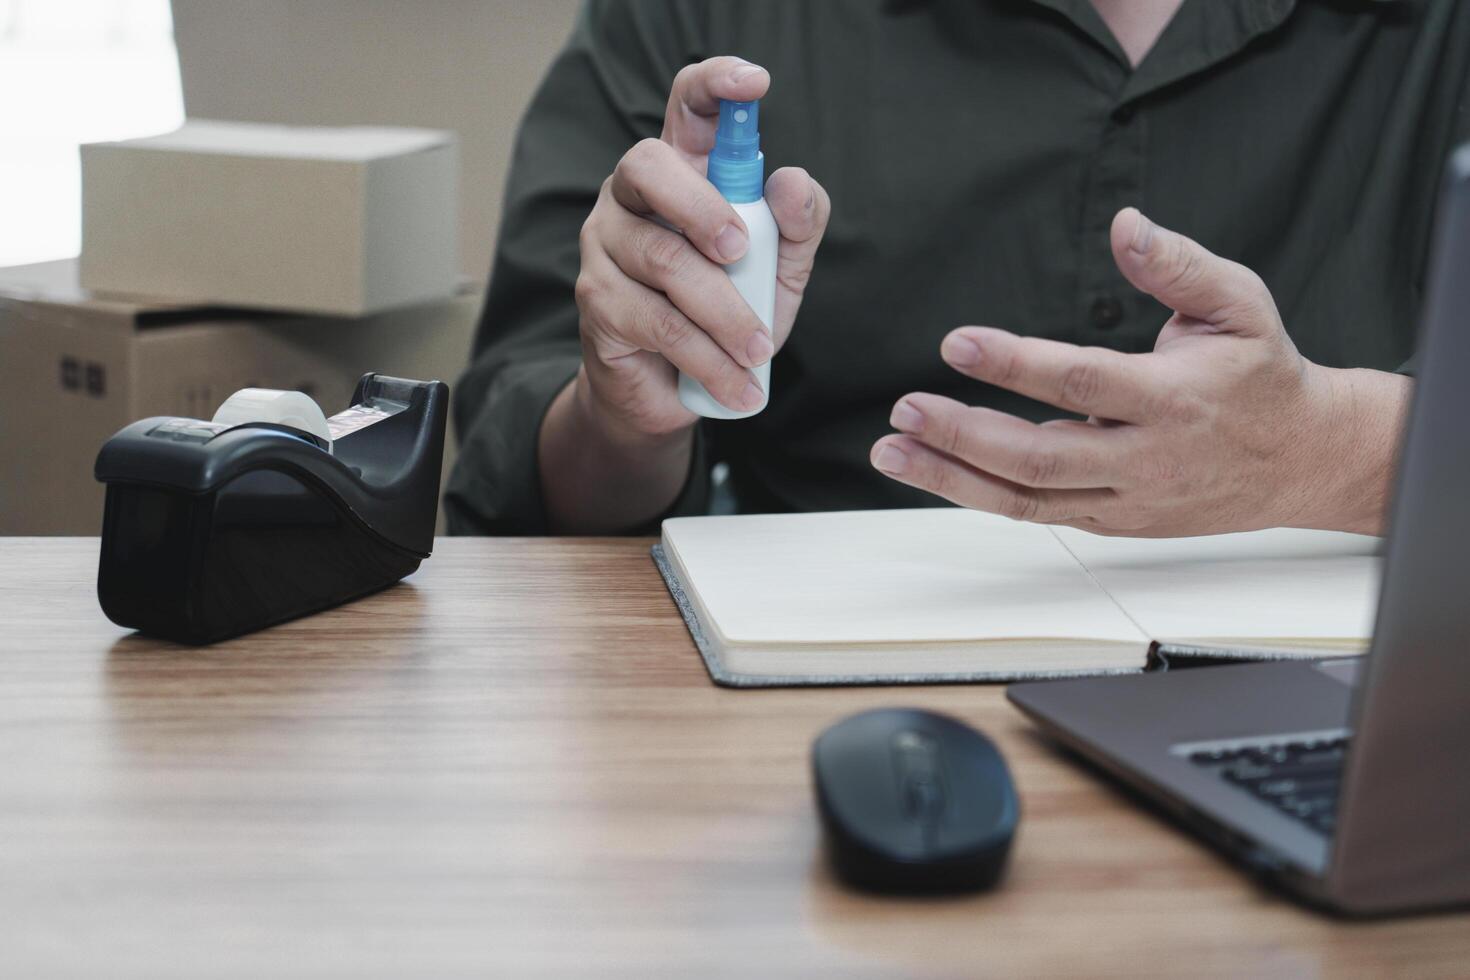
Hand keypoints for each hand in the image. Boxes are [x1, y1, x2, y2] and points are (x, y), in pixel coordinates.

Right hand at [573, 55, 830, 438]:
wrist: (674, 392)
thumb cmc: (725, 315)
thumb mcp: (777, 270)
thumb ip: (797, 225)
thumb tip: (791, 182)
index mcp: (681, 171)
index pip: (687, 106)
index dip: (716, 84)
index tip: (756, 83)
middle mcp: (632, 196)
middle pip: (650, 167)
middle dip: (703, 208)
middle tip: (743, 253)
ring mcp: (604, 245)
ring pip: (663, 261)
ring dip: (725, 313)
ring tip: (759, 351)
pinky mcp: (595, 300)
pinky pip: (658, 322)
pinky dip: (708, 357)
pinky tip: (738, 384)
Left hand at [871, 208, 1409, 535]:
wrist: (1302, 460)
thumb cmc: (1262, 375)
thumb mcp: (1239, 304)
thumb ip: (1179, 264)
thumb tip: (1126, 224)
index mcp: (1174, 399)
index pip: (1082, 381)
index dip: (1016, 363)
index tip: (958, 343)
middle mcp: (1146, 458)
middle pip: (1040, 455)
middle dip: (963, 435)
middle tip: (905, 409)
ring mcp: (1127, 501)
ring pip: (1028, 498)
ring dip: (953, 477)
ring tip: (893, 451)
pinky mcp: (1114, 523)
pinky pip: (1037, 512)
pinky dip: (981, 494)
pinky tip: (936, 470)